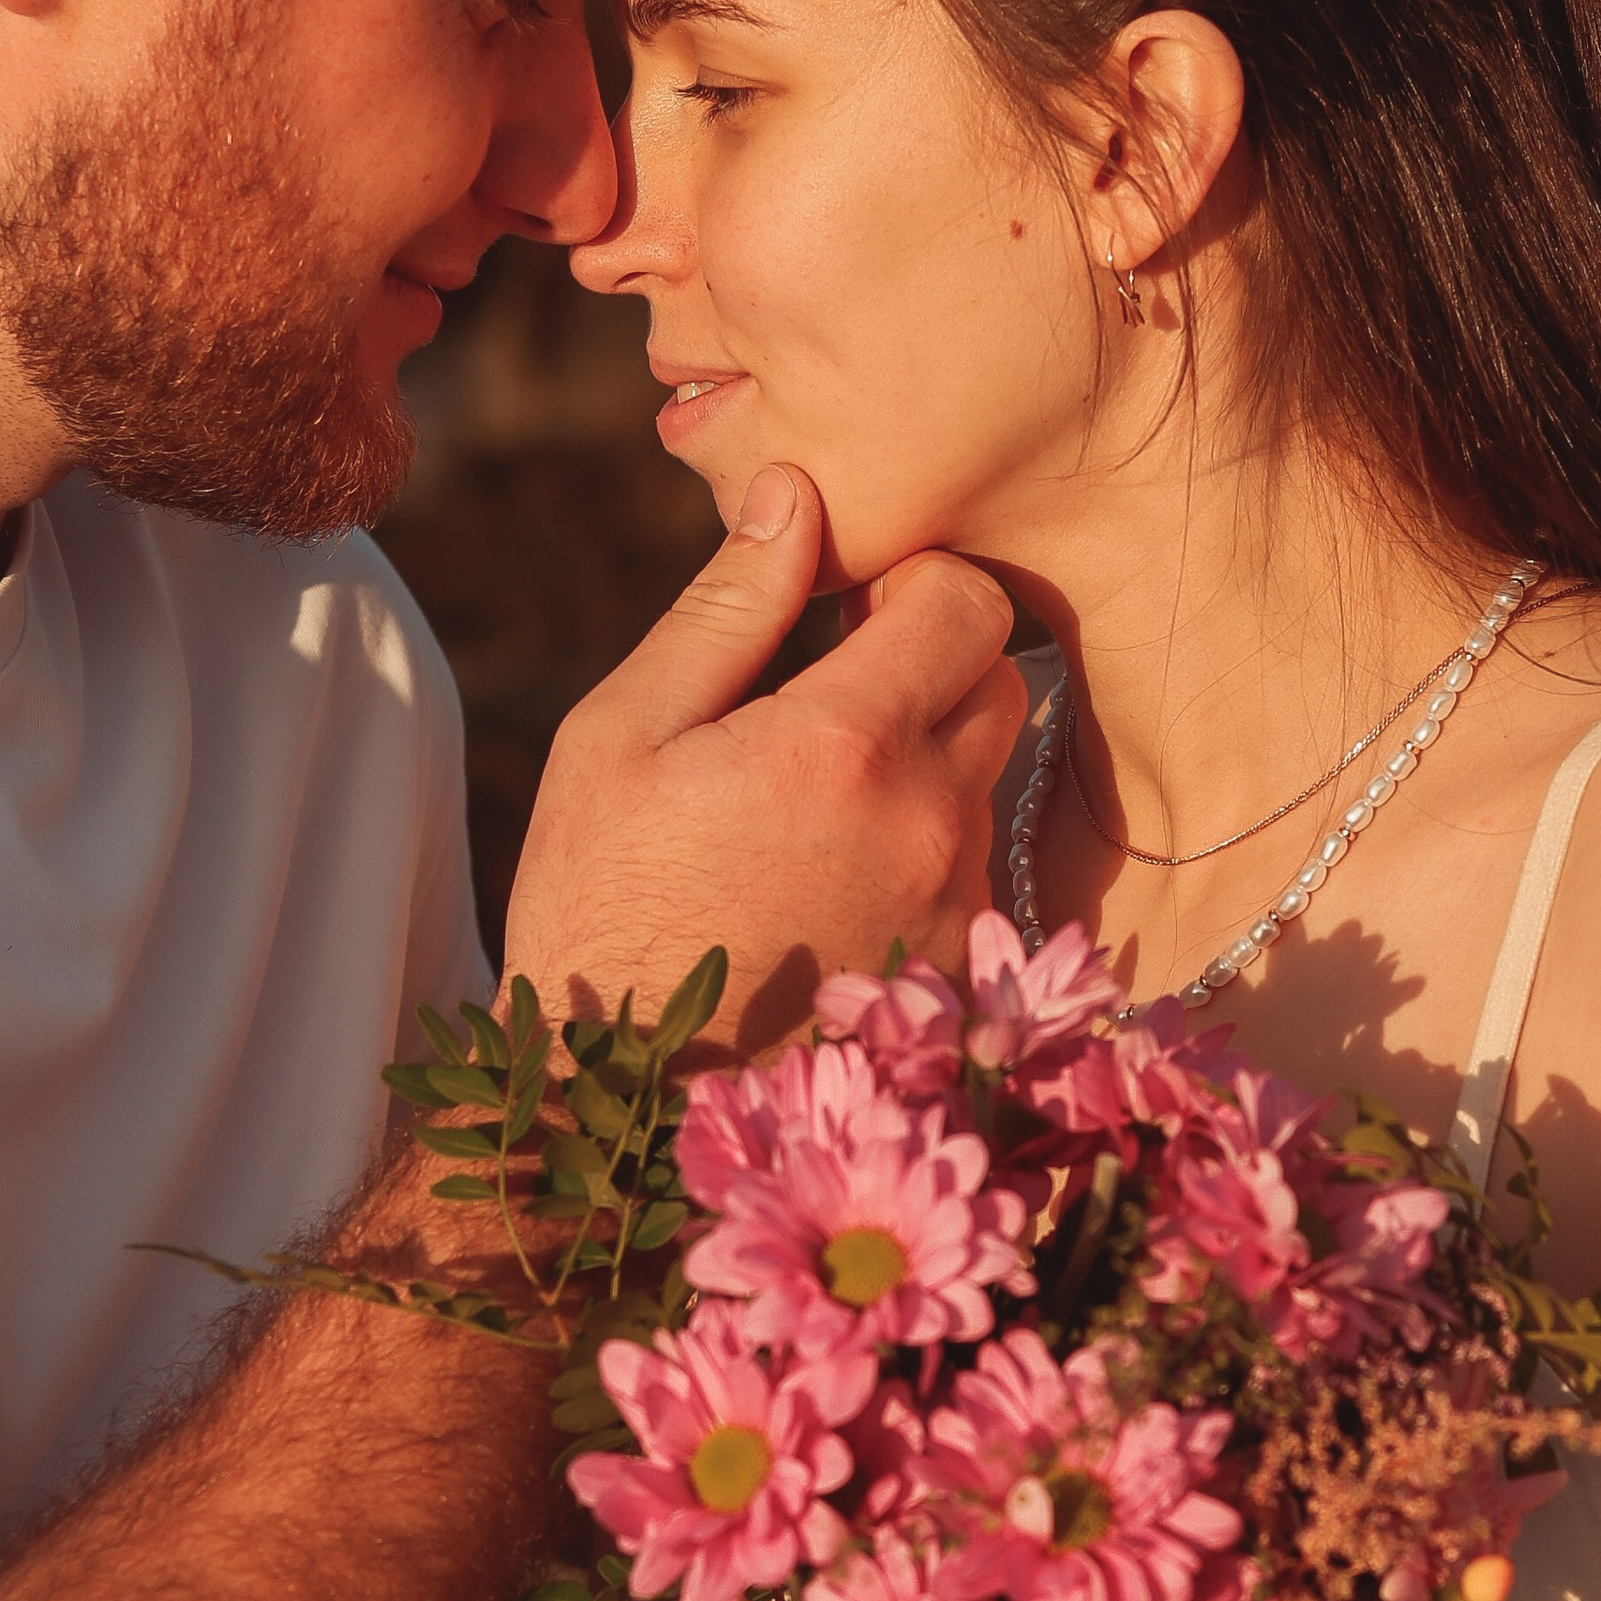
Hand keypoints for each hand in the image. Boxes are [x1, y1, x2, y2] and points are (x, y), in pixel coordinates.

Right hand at [504, 464, 1023, 1044]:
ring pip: (986, 775)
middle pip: (1000, 679)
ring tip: (808, 808)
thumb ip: (724, 610)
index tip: (845, 609)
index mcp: (846, 743)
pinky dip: (918, 851)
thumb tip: (794, 494)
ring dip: (924, 761)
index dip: (912, 583)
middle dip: (933, 662)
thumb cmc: (600, 909)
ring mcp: (957, 902)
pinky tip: (825, 885)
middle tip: (833, 692)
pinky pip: (970, 868)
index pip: (966, 599)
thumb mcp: (620, 740)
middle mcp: (932, 819)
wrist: (623, 1106)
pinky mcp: (962, 970)